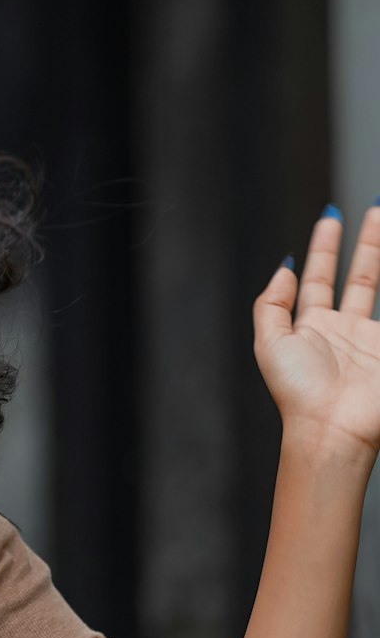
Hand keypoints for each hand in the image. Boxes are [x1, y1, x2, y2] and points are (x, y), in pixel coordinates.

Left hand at [254, 204, 379, 458]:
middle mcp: (345, 330)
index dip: (324, 246)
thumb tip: (285, 267)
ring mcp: (371, 341)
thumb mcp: (269, 343)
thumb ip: (271, 303)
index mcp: (313, 326)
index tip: (332, 215)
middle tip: (375, 210)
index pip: (320, 276)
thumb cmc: (297, 392)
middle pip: (360, 277)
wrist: (332, 428)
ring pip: (377, 289)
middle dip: (368, 243)